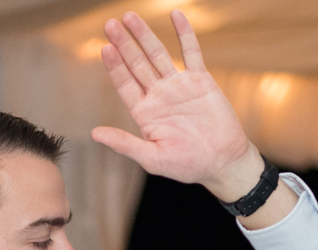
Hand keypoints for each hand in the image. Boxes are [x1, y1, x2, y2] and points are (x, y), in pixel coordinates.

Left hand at [91, 11, 261, 201]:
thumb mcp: (153, 158)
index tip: (105, 48)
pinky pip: (191, 52)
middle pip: (137, 64)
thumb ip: (125, 144)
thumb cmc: (187, 165)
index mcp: (144, 113)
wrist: (222, 162)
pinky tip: (176, 14)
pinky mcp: (200, 80)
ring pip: (158, 54)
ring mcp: (178, 86)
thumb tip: (95, 134)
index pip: (125, 84)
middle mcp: (158, 95)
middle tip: (110, 24)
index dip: (115, 66)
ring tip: (129, 17)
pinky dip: (184, 33)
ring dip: (144, 35)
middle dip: (124, 44)